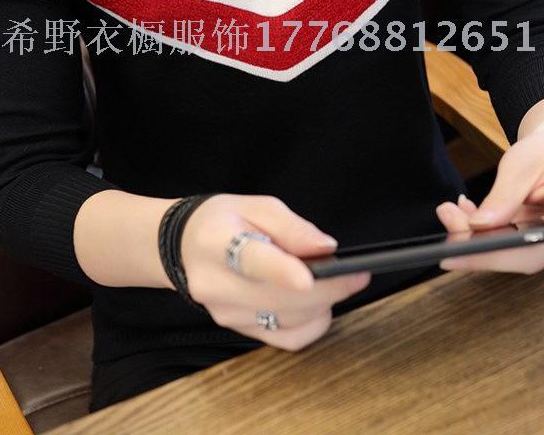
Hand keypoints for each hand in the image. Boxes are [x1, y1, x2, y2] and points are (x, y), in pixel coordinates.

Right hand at [179, 194, 370, 349]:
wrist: (186, 246)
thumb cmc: (223, 220)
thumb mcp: (256, 205)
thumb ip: (292, 226)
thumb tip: (326, 248)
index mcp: (217, 242)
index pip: (252, 260)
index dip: (282, 271)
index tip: (309, 277)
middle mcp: (216, 284)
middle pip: (280, 297)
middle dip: (328, 288)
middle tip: (356, 274)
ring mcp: (225, 313)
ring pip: (288, 320)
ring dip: (322, 304)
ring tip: (335, 281)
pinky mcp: (237, 330)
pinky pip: (286, 338)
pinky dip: (311, 324)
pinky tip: (318, 304)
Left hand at [436, 124, 543, 272]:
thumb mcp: (523, 163)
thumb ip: (504, 194)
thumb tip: (479, 226)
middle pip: (536, 252)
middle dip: (484, 246)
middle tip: (450, 222)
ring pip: (513, 255)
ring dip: (473, 240)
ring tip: (448, 213)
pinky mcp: (537, 247)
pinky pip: (504, 247)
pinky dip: (476, 234)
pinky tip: (458, 213)